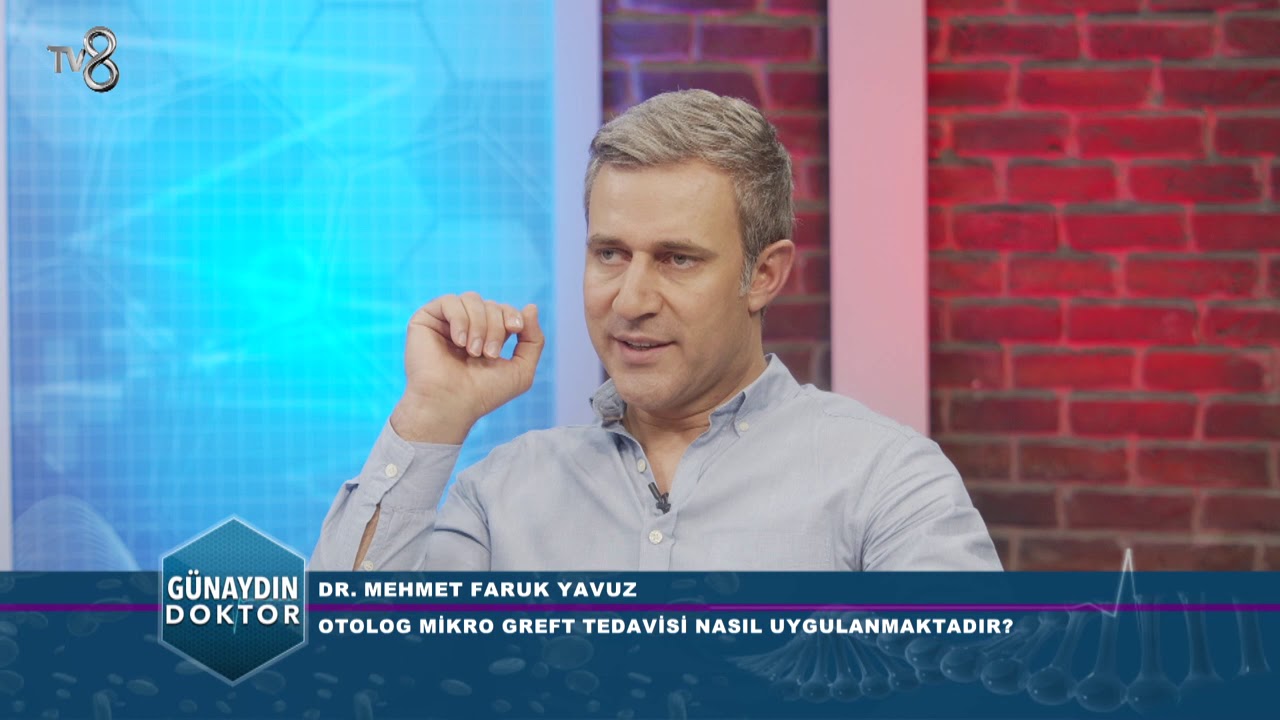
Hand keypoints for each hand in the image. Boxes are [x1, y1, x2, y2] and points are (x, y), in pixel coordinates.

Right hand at [390, 292, 543, 442]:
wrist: (451, 404)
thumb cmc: (484, 393)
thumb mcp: (521, 370)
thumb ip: (533, 340)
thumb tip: (531, 307)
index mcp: (486, 336)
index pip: (504, 309)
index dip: (512, 315)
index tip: (515, 329)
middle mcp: (466, 327)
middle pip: (490, 305)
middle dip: (496, 327)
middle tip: (489, 354)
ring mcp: (445, 322)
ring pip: (472, 299)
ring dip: (479, 325)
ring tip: (473, 352)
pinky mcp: (426, 320)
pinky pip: (449, 301)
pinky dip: (460, 319)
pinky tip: (459, 342)